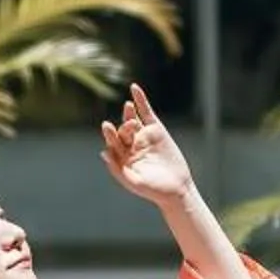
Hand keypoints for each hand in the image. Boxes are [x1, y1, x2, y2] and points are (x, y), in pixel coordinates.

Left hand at [100, 83, 194, 205]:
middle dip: (123, 126)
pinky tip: (134, 88)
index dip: (109, 134)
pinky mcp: (156, 129)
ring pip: (132, 120)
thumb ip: (118, 169)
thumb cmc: (153, 190)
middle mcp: (130, 145)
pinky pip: (146, 112)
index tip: (107, 126)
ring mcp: (143, 136)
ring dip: (128, 113)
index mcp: (121, 157)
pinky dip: (141, 100)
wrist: (176, 189)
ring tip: (127, 107)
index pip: (112, 142)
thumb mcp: (134, 182)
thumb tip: (104, 153)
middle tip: (129, 126)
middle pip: (122, 130)